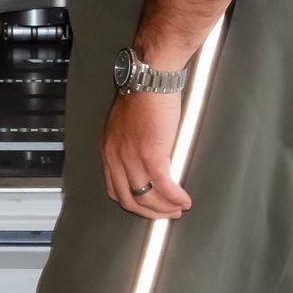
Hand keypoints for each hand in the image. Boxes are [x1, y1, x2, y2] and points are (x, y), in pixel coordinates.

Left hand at [101, 90, 191, 219]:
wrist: (149, 79)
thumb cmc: (142, 96)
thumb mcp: (126, 127)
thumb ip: (131, 147)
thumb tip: (148, 164)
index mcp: (108, 150)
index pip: (115, 188)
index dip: (133, 202)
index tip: (148, 206)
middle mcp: (115, 156)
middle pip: (128, 199)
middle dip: (149, 212)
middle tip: (166, 213)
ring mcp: (131, 157)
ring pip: (146, 197)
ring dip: (165, 208)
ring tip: (179, 208)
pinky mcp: (151, 154)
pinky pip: (164, 186)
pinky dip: (176, 197)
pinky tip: (184, 200)